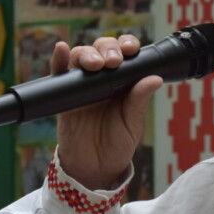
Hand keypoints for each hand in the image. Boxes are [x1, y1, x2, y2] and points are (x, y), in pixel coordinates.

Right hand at [52, 34, 162, 190]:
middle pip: (102, 50)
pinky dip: (59, 59)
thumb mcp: (133, 123)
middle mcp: (103, 79)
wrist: (95, 168)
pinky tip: (62, 49)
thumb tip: (154, 79)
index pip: (125, 54)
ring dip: (87, 54)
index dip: (127, 45)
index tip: (131, 49)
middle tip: (114, 62)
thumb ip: (139, 100)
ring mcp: (82, 85)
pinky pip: (59, 74)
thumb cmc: (117, 144)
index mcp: (124, 82)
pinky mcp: (64, 96)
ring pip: (81, 57)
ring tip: (95, 64)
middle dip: (108, 49)